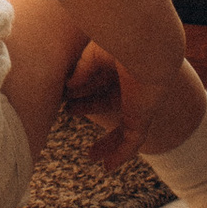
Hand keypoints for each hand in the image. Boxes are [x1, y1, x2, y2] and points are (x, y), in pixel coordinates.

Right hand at [67, 39, 144, 170]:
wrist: (144, 46)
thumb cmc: (121, 41)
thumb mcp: (93, 55)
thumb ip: (82, 71)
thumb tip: (68, 87)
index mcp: (121, 65)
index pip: (98, 80)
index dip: (80, 88)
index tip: (62, 94)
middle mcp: (131, 84)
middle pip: (109, 101)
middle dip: (89, 107)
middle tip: (68, 111)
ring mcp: (138, 103)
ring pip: (124, 129)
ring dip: (108, 143)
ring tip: (91, 156)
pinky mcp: (142, 117)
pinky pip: (133, 142)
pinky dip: (121, 154)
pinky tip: (108, 166)